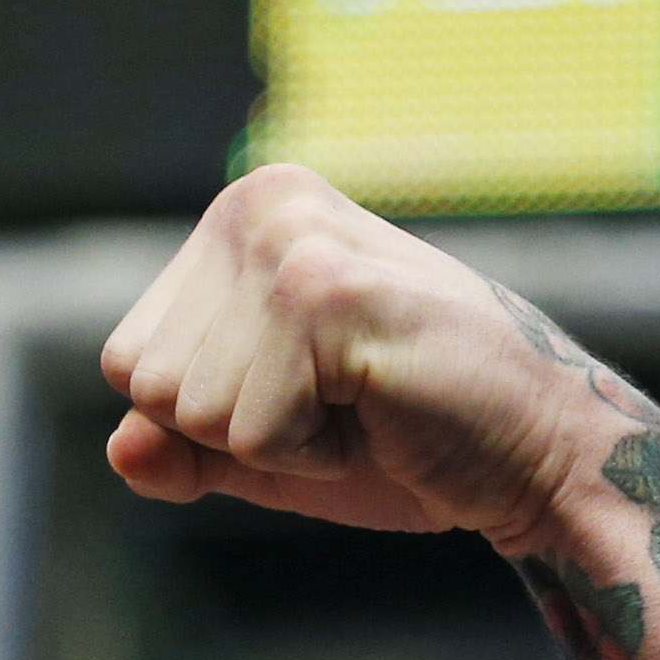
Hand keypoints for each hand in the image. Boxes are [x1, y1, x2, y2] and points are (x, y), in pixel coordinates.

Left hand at [98, 165, 641, 547]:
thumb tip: (119, 448)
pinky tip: (382, 412)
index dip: (209, 416)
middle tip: (342, 401)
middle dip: (236, 428)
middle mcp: (259, 204)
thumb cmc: (405, 441)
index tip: (309, 390)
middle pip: (143, 383)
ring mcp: (292, 243)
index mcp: (241, 214)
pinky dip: (311, 456)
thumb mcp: (261, 449)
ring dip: (278, 442)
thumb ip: (177, 446)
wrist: (540, 455)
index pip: (127, 359)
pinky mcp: (326, 296)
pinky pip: (249, 435)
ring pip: (188, 412)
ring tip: (364, 402)